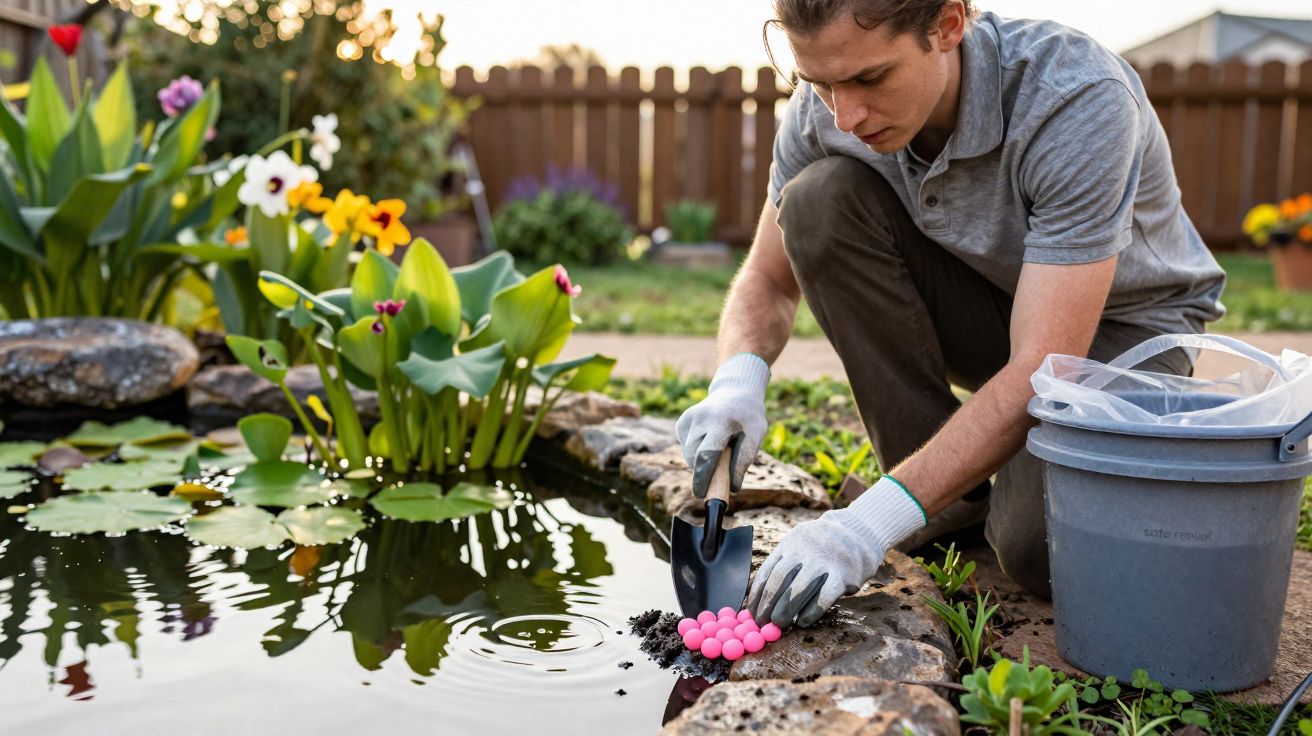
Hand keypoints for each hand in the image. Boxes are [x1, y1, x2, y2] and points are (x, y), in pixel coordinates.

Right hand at [675, 353, 770, 496]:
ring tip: (720, 448)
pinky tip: (709, 440)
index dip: (703, 478)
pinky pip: (686, 447)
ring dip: (702, 461)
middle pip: (694, 457)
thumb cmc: (748, 417)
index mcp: (720, 421)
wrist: (735, 392)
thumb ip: (745, 459)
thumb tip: (733, 487)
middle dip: (704, 473)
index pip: (707, 454)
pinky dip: (696, 451)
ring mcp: (688, 418)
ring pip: (688, 454)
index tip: (701, 494)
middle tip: (719, 473)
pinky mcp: (682, 421)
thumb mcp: (756, 434)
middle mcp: (700, 418)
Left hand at [748, 476, 926, 627]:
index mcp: (791, 542)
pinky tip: (803, 622)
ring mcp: (825, 561)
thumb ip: (784, 563)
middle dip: (768, 603)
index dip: (757, 593)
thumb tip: (758, 596)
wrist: (860, 533)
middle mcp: (806, 549)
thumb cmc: (823, 547)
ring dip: (785, 610)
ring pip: (799, 589)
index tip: (750, 611)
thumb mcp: (801, 544)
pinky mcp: (843, 575)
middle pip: (780, 579)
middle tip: (762, 622)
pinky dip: (811, 612)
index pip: (768, 569)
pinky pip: (823, 598)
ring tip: (779, 624)